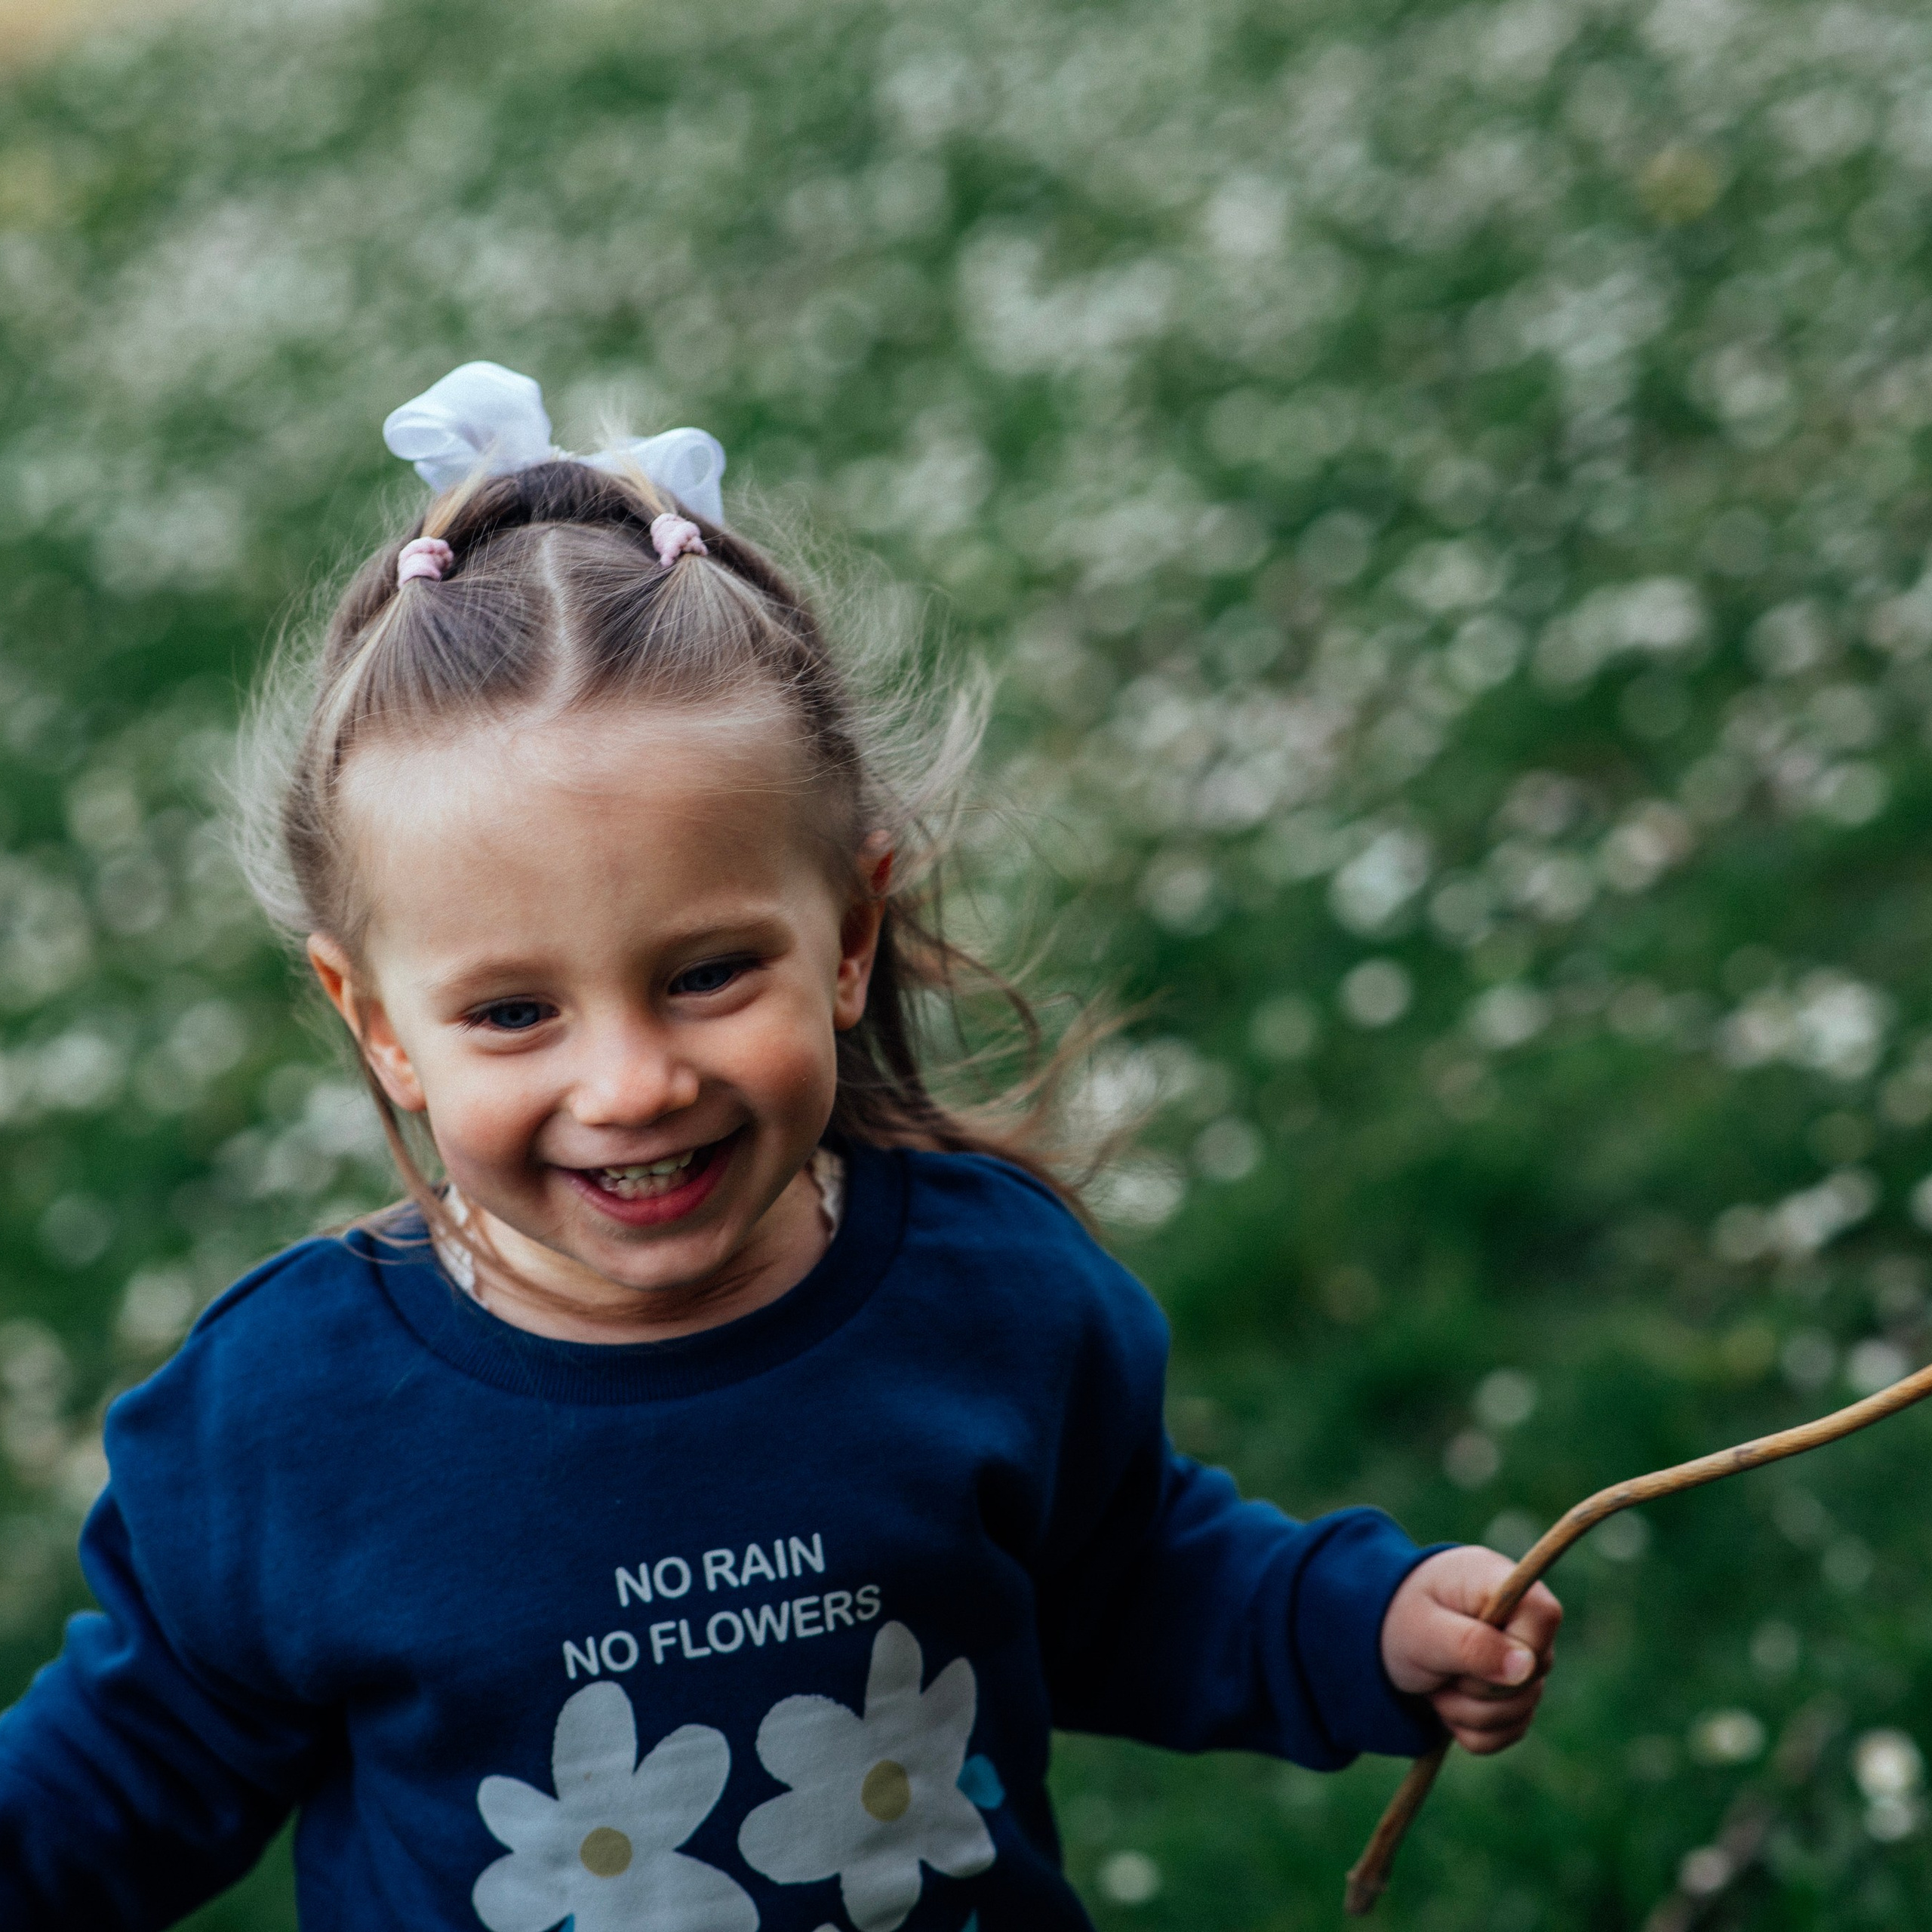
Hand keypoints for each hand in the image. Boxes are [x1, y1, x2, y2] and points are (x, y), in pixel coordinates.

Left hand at [1379, 1547, 1560, 1755]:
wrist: (1378, 1640)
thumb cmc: (1398, 1619)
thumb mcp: (1424, 1630)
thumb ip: (1471, 1644)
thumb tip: (1527, 1667)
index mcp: (1500, 1583)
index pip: (1543, 1615)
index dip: (1517, 1646)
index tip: (1470, 1655)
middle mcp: (1520, 1620)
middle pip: (1534, 1675)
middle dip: (1477, 1688)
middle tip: (1438, 1668)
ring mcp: (1521, 1660)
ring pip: (1522, 1711)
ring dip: (1468, 1712)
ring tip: (1435, 1684)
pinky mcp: (1512, 1694)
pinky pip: (1509, 1732)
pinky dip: (1472, 1729)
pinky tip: (1446, 1704)